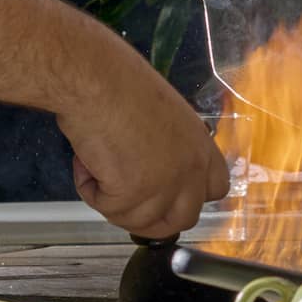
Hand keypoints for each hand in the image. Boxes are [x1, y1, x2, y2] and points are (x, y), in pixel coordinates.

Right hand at [58, 53, 230, 237]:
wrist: (97, 79)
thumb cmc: (120, 84)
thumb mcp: (165, 116)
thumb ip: (171, 148)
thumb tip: (151, 168)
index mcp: (201, 146)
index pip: (215, 190)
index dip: (187, 198)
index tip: (165, 195)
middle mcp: (191, 169)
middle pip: (182, 219)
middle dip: (150, 217)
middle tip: (123, 198)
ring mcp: (165, 185)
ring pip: (139, 221)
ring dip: (112, 201)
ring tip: (96, 164)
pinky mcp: (133, 193)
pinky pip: (108, 209)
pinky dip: (90, 190)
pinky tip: (86, 161)